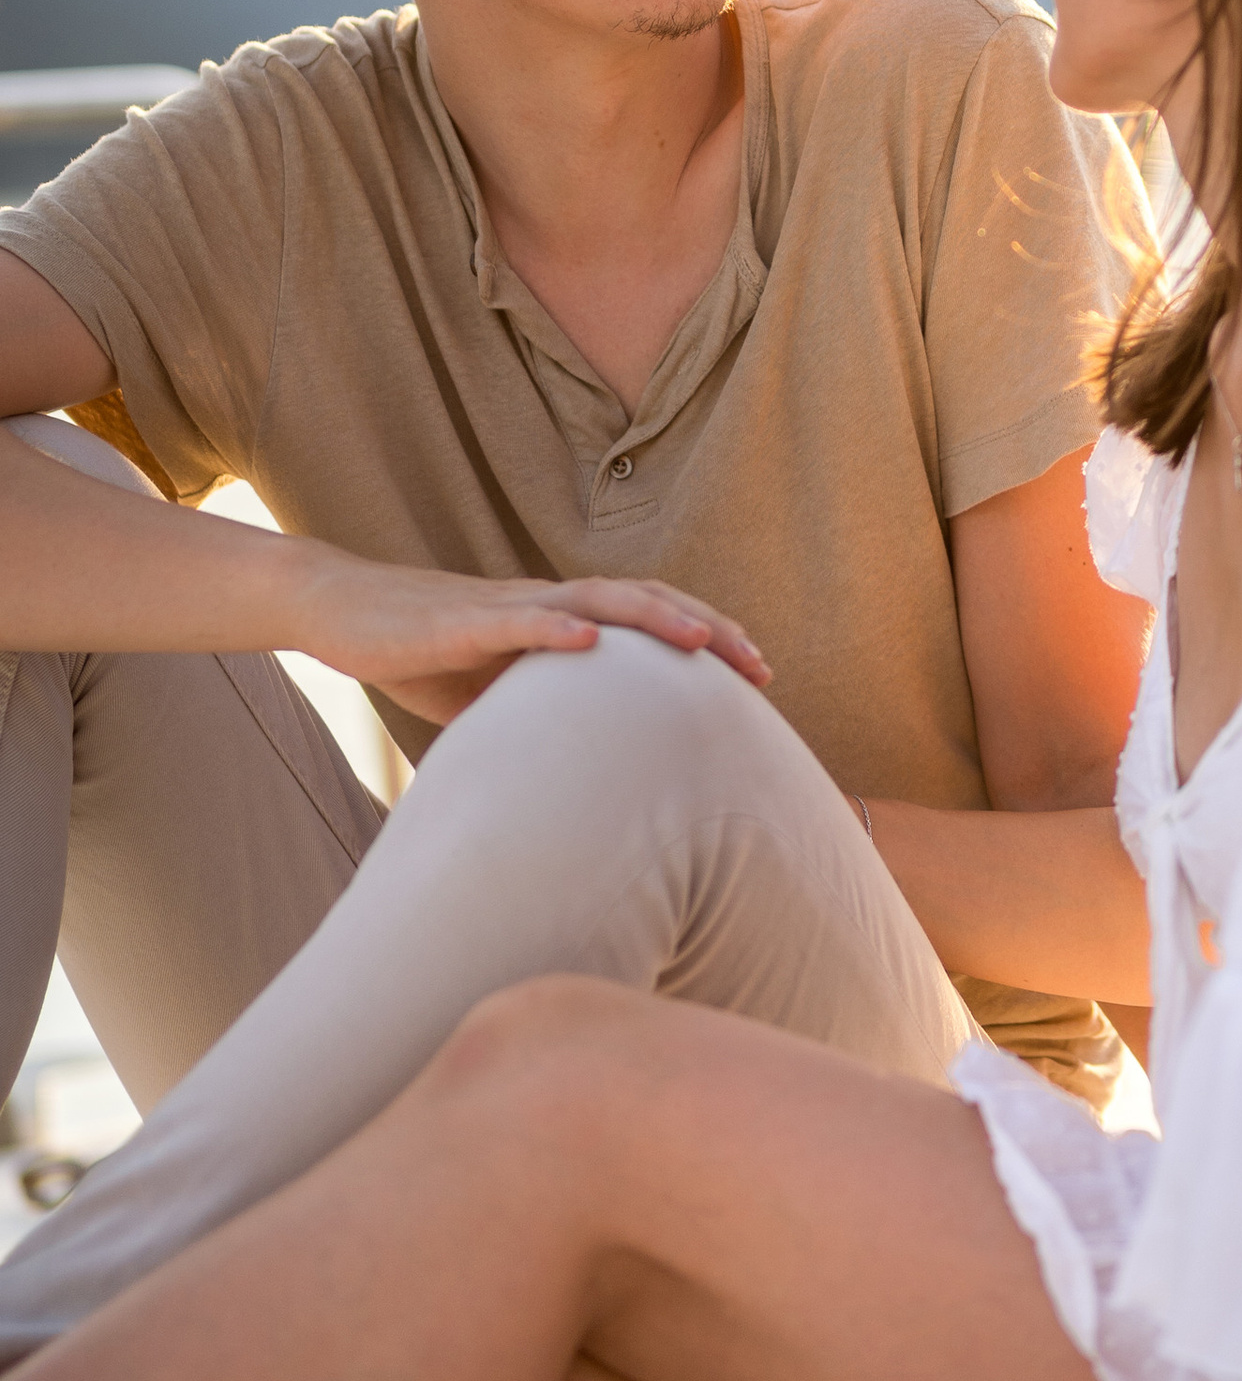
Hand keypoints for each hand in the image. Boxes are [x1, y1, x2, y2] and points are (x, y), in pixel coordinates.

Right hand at [285, 551, 771, 727]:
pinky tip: (591, 642)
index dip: (707, 641)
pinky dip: (555, 628)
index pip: (650, 623)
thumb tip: (579, 778)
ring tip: (701, 639)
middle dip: (708, 631)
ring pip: (595, 601)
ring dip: (653, 619)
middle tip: (760, 668)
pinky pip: (516, 620)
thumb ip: (539, 720)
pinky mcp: (460, 619)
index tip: (757, 677)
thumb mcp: (492, 696)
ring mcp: (507, 606)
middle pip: (645, 604)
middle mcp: (547, 604)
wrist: (342, 608)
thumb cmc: (419, 650)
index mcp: (561, 622)